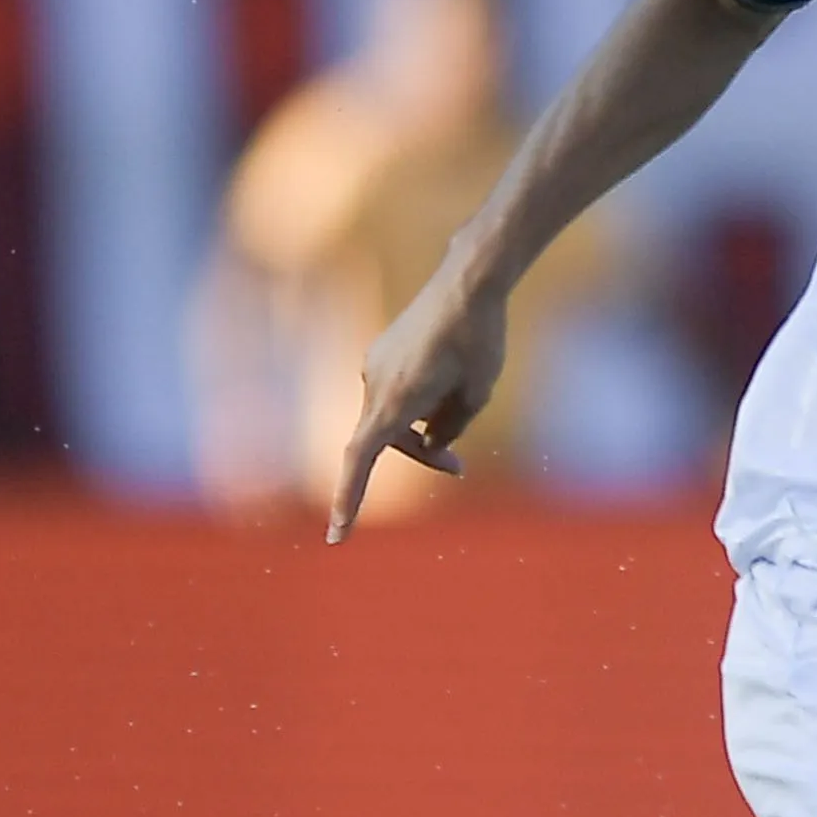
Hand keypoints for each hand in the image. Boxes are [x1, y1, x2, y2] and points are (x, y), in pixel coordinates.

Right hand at [327, 271, 505, 542]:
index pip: (361, 459)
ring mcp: (373, 366)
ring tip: (464, 401)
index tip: (338, 535)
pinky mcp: (381, 354)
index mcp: (395, 400)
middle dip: (423, 457)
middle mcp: (374, 383)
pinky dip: (416, 403)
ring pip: (391, 417)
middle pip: (388, 442)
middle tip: (460, 470)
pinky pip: (394, 393)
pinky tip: (450, 381)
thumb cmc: (479, 339)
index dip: (349, 498)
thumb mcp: (476, 394)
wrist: (468, 281)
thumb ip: (449, 428)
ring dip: (423, 428)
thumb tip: (431, 443)